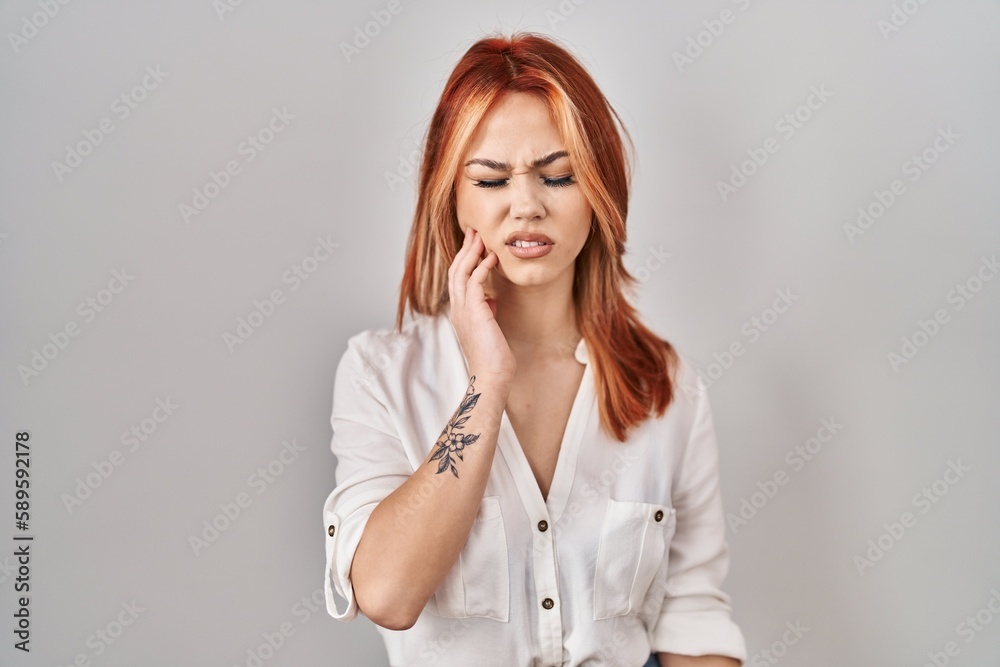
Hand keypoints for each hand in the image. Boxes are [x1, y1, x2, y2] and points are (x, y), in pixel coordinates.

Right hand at [447, 227, 515, 381]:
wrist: (492, 376)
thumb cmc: (494, 357)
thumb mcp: (489, 329)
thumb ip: (487, 313)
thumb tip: (491, 302)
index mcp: (459, 312)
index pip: (457, 279)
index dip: (464, 259)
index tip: (474, 244)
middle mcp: (457, 309)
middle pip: (455, 270)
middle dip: (465, 249)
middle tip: (474, 231)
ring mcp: (463, 311)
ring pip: (461, 273)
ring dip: (471, 253)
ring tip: (481, 237)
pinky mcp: (474, 313)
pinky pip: (474, 283)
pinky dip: (482, 268)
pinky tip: (491, 258)